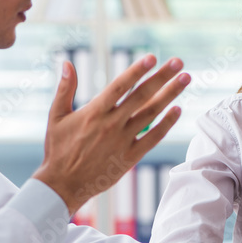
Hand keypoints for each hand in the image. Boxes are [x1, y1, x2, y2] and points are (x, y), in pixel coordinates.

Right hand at [33, 54, 189, 215]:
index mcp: (94, 112)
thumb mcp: (56, 116)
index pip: (120, 86)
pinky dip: (166, 124)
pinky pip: (153, 138)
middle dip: (162, 77)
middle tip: (179, 62)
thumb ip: (64, 89)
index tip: (152, 57)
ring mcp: (122, 141)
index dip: (137, 71)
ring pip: (151, 114)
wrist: (63, 185)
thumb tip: (67, 63)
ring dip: (170, 95)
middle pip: (142, 96)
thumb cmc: (58, 149)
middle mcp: (111, 125)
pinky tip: (178, 110)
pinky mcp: (129, 157)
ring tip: (185, 79)